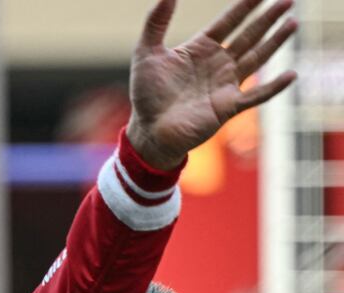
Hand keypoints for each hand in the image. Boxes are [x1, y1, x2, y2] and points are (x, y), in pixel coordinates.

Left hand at [127, 0, 296, 169]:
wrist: (149, 130)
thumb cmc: (147, 94)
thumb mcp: (147, 53)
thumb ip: (156, 23)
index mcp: (201, 48)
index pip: (229, 21)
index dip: (245, 6)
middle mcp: (218, 63)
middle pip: (249, 35)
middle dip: (268, 18)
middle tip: (288, 0)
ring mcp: (226, 84)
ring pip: (257, 58)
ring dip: (275, 42)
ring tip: (293, 23)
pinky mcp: (229, 106)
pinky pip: (256, 95)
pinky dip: (273, 86)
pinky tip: (291, 74)